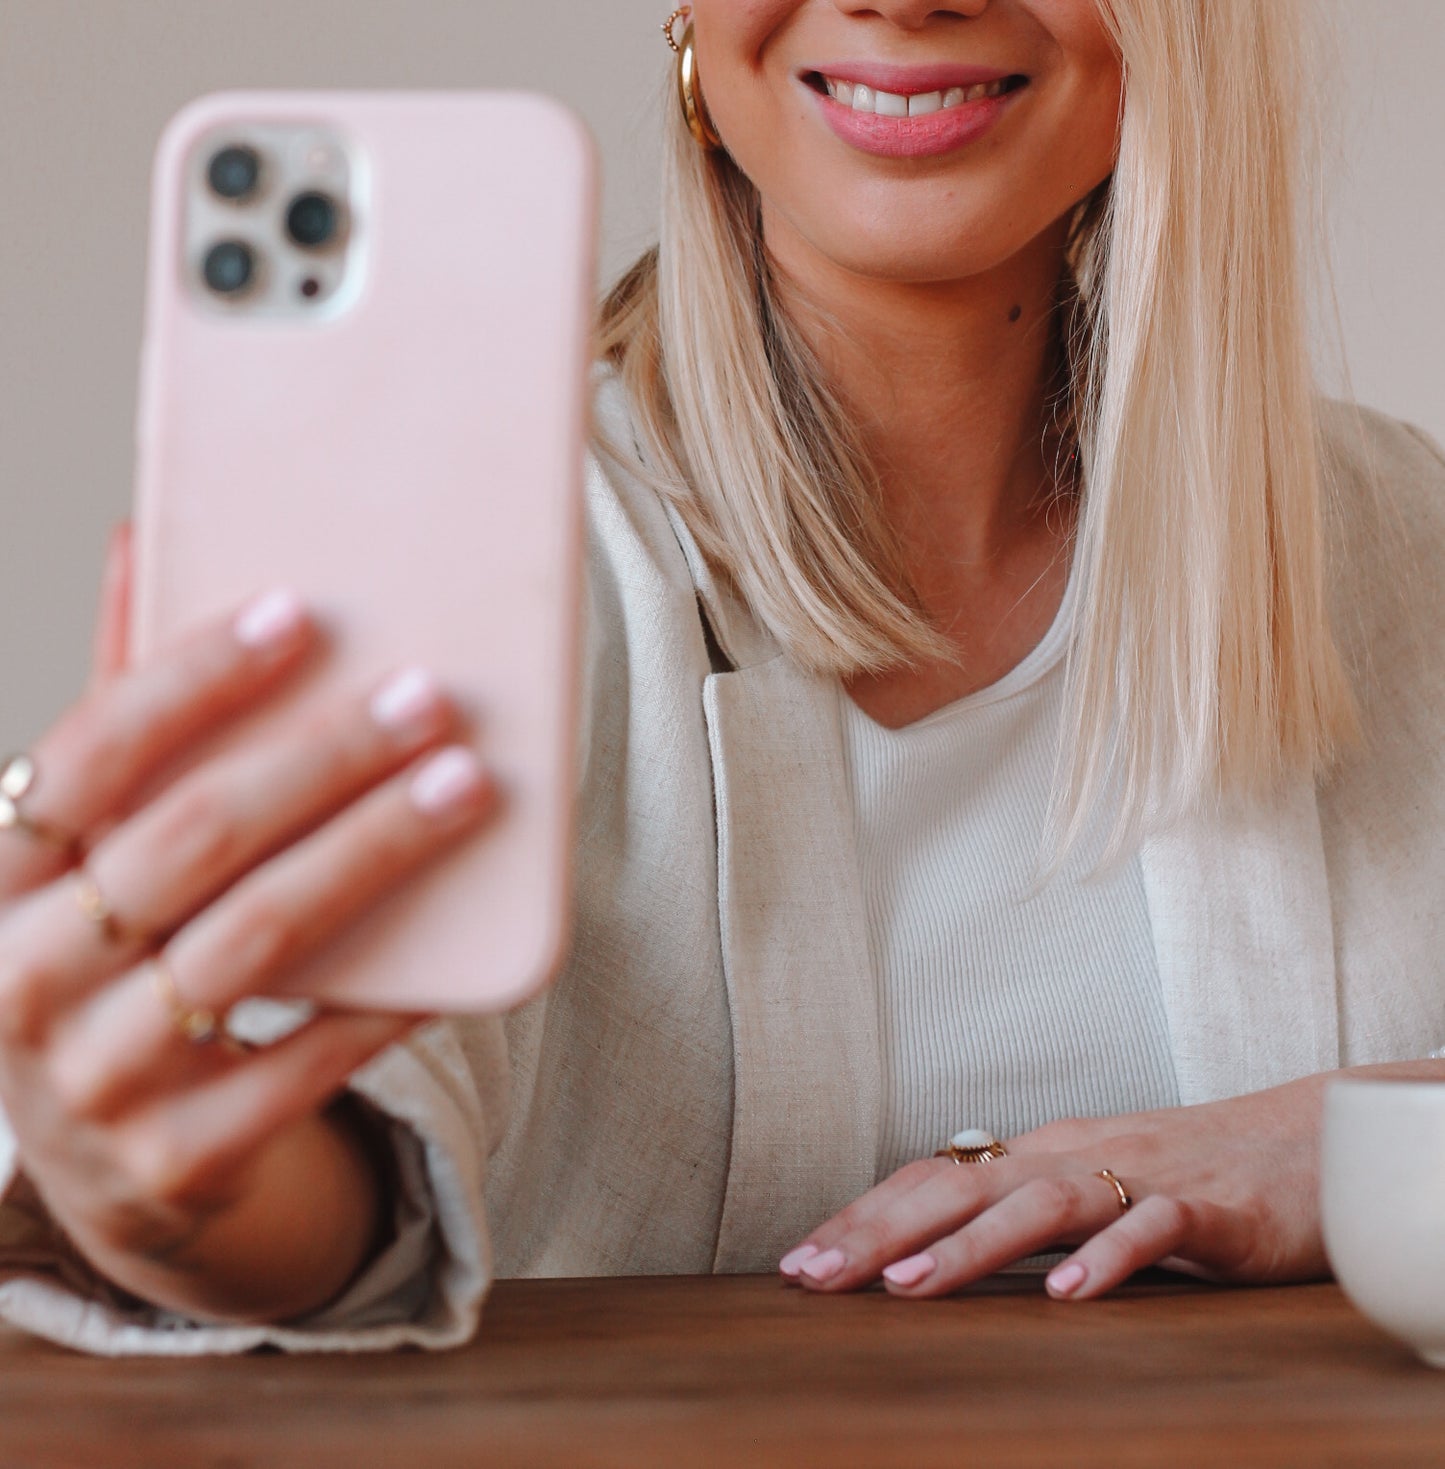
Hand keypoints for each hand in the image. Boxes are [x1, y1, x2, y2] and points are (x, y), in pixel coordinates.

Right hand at [0, 527, 495, 1322]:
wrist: (103, 1161)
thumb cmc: (106, 957)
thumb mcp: (86, 852)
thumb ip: (121, 709)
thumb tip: (140, 533)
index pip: (90, 755)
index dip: (193, 678)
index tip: (301, 612)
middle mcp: (25, 979)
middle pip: (192, 839)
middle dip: (322, 759)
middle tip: (430, 698)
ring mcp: (98, 1079)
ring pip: (259, 940)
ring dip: (373, 852)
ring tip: (467, 786)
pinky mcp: (181, 1156)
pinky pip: (307, 1062)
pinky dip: (387, 997)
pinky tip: (454, 942)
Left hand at [780, 1076, 1351, 1301]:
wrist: (1304, 1144)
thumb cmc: (1185, 1175)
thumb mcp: (1088, 1190)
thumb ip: (1021, 1212)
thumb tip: (930, 1245)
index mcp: (1040, 1155)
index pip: (933, 1177)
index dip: (864, 1216)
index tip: (801, 1260)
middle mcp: (1075, 1155)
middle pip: (963, 1184)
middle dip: (880, 1231)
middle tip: (815, 1275)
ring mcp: (1141, 1175)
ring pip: (1042, 1203)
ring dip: (970, 1246)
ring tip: (909, 1288)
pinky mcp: (1210, 1208)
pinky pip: (1154, 1228)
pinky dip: (1110, 1258)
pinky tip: (1071, 1298)